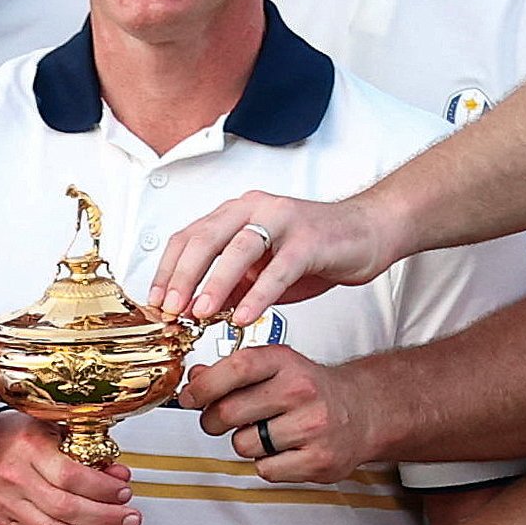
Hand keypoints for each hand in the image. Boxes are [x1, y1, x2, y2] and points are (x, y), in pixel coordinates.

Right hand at [0, 414, 139, 524]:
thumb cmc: (19, 439)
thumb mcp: (55, 431)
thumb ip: (88, 452)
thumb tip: (119, 475)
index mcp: (29, 448)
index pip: (70, 475)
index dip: (102, 489)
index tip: (123, 493)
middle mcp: (15, 478)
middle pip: (65, 508)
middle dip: (105, 519)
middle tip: (130, 521)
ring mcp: (7, 505)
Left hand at [148, 190, 388, 327]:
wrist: (369, 231)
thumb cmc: (316, 250)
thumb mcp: (263, 271)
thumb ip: (233, 285)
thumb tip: (197, 310)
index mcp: (237, 213)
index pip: (189, 236)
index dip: (168, 269)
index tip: (156, 301)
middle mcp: (255, 209)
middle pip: (205, 238)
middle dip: (183, 276)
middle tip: (171, 309)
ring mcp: (283, 220)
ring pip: (238, 249)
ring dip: (215, 282)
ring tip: (200, 313)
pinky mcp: (310, 239)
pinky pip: (278, 268)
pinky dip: (259, 294)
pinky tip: (245, 316)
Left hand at [185, 343, 390, 485]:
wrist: (363, 410)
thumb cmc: (313, 389)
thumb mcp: (275, 367)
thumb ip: (233, 372)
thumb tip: (195, 379)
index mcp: (285, 362)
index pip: (235, 368)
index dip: (203, 386)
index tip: (189, 397)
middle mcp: (300, 391)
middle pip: (229, 412)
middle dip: (214, 421)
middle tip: (220, 420)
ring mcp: (312, 426)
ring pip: (244, 445)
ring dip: (246, 443)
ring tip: (266, 433)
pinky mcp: (318, 460)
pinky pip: (265, 469)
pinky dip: (267, 464)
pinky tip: (283, 450)